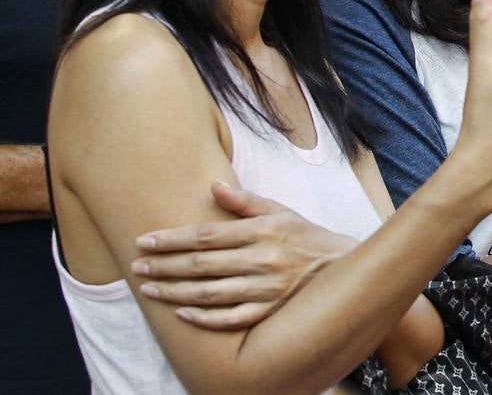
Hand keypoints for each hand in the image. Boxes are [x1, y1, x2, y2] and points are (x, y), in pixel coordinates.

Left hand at [132, 182, 355, 329]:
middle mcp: (262, 260)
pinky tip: (181, 313)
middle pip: (202, 265)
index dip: (173, 239)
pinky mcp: (269, 311)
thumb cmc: (305, 237)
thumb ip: (246, 201)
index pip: (207, 235)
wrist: (340, 268)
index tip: (145, 241)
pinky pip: (231, 319)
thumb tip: (213, 187)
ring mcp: (265, 288)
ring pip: (210, 293)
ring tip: (149, 288)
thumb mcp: (281, 211)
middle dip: (165, 265)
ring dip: (175, 292)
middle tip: (137, 266)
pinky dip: (204, 318)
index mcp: (262, 231)